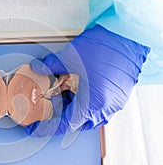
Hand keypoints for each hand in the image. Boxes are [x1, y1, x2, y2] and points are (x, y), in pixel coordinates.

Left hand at [25, 25, 149, 136]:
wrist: (127, 35)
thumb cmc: (105, 46)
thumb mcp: (70, 58)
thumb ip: (49, 67)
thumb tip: (37, 68)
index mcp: (93, 104)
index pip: (65, 124)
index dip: (48, 127)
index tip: (37, 128)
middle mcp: (105, 108)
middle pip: (77, 122)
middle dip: (60, 116)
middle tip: (48, 107)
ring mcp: (114, 103)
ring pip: (88, 115)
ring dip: (73, 108)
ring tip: (61, 95)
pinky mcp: (118, 95)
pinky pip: (99, 107)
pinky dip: (84, 102)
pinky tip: (77, 90)